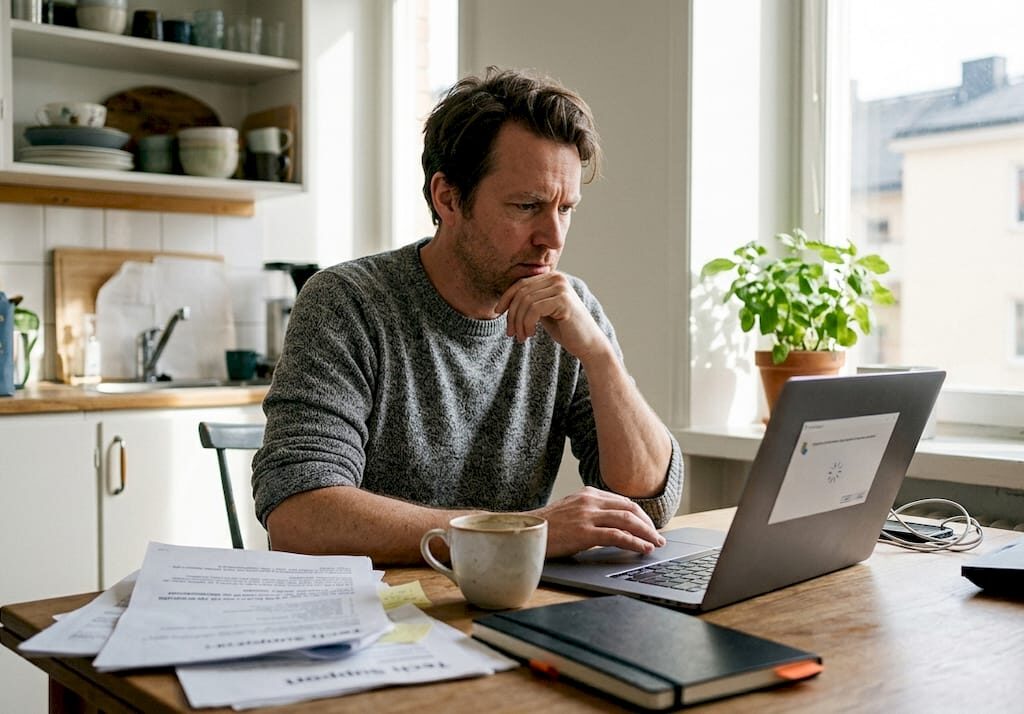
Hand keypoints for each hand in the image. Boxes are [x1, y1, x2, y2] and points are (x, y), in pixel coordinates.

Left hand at [495, 272, 606, 358]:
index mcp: (552, 277)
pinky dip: (527, 323)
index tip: (498, 313)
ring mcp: (561, 287)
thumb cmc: (565, 329)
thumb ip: (529, 301)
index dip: (506, 298)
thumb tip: (504, 300)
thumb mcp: (542, 311)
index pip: (521, 284)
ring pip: (525, 302)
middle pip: (521, 292)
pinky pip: (534, 309)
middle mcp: (557, 278)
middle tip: (511, 333)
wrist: (588, 344)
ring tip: (522, 337)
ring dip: (519, 322)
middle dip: (512, 315)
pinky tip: (531, 334)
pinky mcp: (563, 300)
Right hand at [530, 486, 666, 557]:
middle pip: (630, 509)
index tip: (649, 527)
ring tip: (656, 544)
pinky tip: (643, 548)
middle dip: (648, 524)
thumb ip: (590, 513)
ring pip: (627, 520)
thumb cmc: (546, 527)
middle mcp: (590, 501)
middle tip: (658, 537)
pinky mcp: (584, 532)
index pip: (623, 501)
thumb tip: (613, 526)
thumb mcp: (571, 512)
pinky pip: (617, 536)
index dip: (640, 515)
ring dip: (646, 533)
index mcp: (588, 494)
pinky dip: (634, 542)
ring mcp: (587, 516)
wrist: (525, 532)